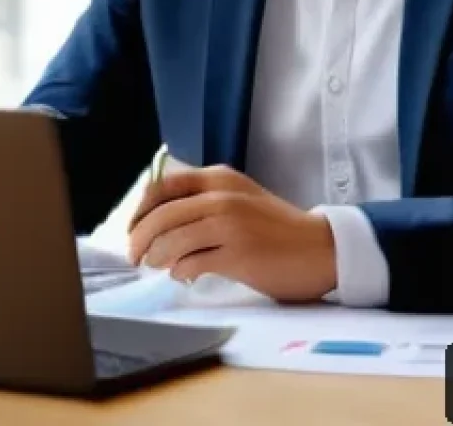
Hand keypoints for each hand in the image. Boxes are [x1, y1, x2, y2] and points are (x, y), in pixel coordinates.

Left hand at [127, 164, 336, 302]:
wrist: (319, 247)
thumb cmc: (276, 227)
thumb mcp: (239, 197)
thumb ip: (204, 200)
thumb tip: (158, 221)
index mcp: (219, 178)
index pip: (163, 186)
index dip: (140, 210)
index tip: (132, 229)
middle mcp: (222, 195)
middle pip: (162, 214)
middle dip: (140, 238)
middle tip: (134, 257)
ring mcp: (230, 224)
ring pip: (172, 239)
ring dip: (157, 257)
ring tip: (159, 266)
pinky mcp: (239, 253)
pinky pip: (192, 263)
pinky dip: (180, 271)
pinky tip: (184, 275)